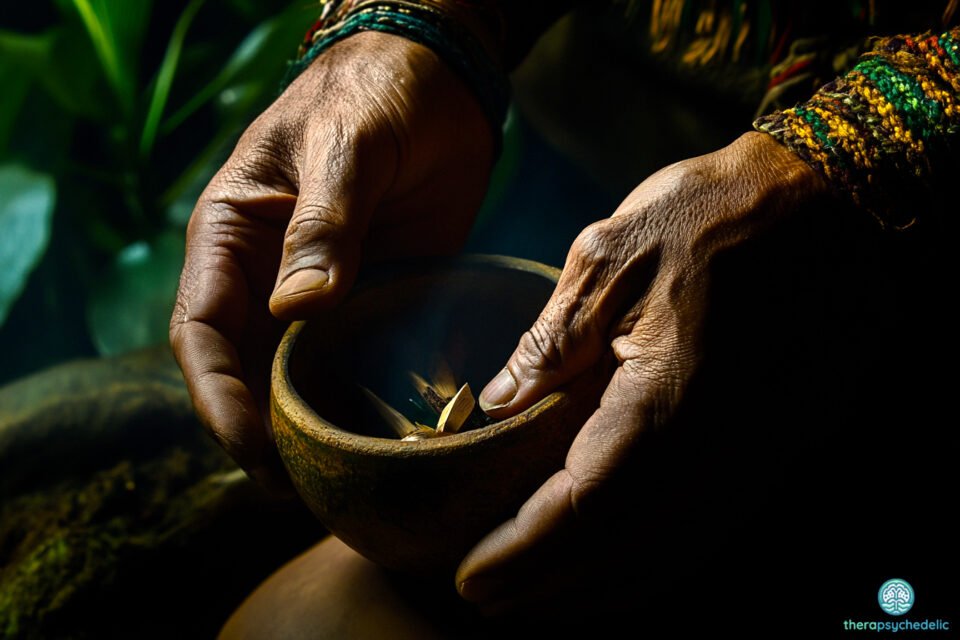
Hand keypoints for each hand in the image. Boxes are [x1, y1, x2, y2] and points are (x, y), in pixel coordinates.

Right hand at [170, 32, 493, 484]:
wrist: (441, 82)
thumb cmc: (378, 94)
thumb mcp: (349, 146)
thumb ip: (324, 222)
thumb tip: (297, 307)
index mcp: (233, 235)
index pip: (201, 330)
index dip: (218, 397)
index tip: (253, 449)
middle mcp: (269, 275)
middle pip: (246, 371)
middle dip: (265, 433)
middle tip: (307, 487)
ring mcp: (324, 293)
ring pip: (302, 376)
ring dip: (316, 427)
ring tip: (347, 478)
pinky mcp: (376, 299)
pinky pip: (362, 360)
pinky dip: (370, 400)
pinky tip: (395, 436)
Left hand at [455, 132, 825, 611]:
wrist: (828, 202)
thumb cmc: (713, 216)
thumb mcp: (608, 258)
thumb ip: (549, 343)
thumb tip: (498, 403)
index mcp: (668, 401)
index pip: (582, 508)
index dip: (523, 552)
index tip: (469, 577)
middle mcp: (718, 448)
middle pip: (624, 551)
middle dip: (550, 586)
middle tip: (490, 601)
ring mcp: (755, 455)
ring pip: (669, 553)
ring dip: (599, 586)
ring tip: (538, 597)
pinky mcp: (772, 447)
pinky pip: (704, 528)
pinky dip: (649, 560)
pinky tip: (613, 560)